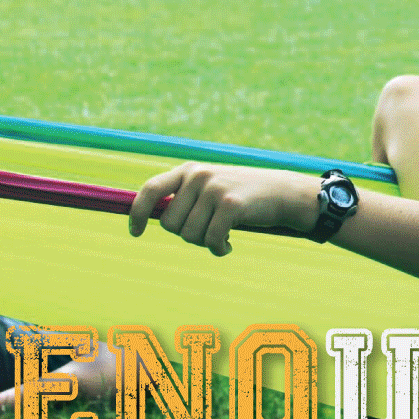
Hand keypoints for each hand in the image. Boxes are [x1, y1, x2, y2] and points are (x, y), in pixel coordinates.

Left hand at [129, 163, 318, 255]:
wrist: (283, 192)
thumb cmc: (244, 197)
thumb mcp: (212, 188)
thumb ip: (185, 197)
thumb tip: (152, 218)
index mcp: (190, 170)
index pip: (151, 189)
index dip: (138, 213)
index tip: (135, 233)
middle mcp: (199, 176)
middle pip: (170, 224)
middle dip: (187, 235)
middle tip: (208, 232)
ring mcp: (215, 189)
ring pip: (190, 235)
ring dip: (205, 243)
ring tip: (222, 237)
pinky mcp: (231, 204)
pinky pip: (211, 239)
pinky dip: (218, 248)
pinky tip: (228, 246)